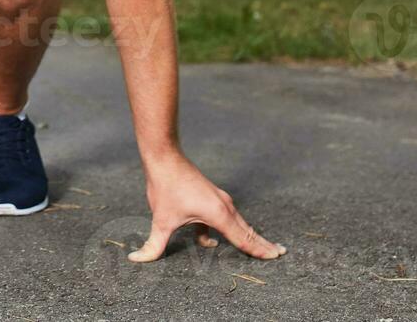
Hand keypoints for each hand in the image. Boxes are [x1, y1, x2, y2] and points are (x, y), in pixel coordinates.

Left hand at [129, 152, 286, 263]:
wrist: (165, 157)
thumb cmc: (166, 187)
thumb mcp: (161, 220)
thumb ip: (153, 245)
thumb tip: (136, 259)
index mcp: (219, 214)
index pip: (243, 238)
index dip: (259, 250)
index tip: (276, 256)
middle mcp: (224, 206)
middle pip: (247, 230)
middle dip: (262, 244)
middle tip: (280, 253)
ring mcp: (218, 200)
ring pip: (237, 223)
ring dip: (247, 236)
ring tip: (260, 247)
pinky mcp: (210, 197)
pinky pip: (223, 218)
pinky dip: (225, 230)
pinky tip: (210, 242)